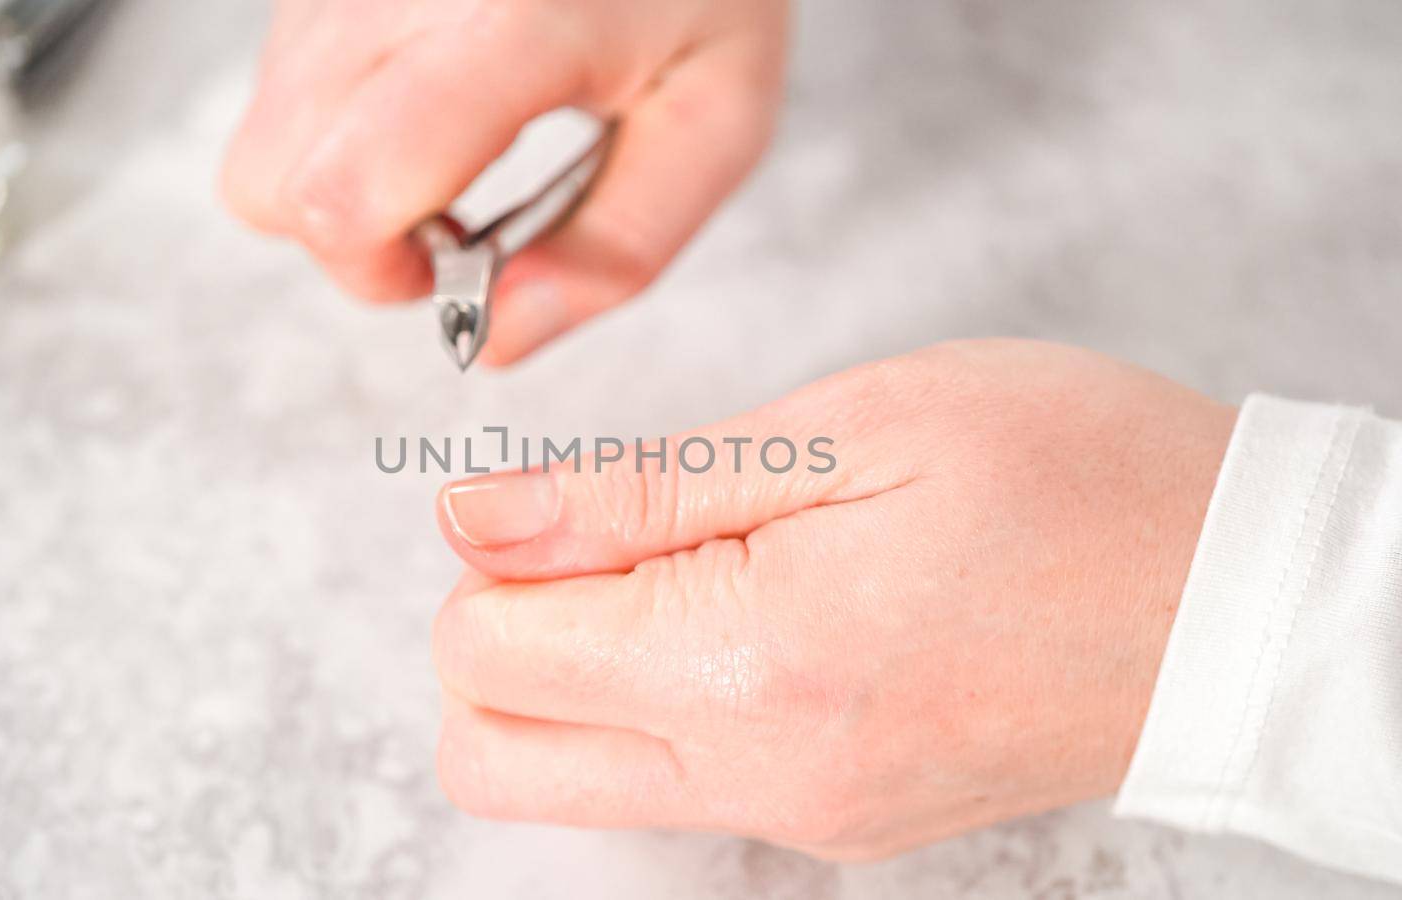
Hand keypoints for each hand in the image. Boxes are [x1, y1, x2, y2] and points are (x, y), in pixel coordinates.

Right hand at [219, 0, 787, 364]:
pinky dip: (340, 120)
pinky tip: (430, 89)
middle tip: (455, 218)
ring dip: (343, 177)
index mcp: (506, 25)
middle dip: (352, 242)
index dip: (384, 274)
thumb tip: (498, 341)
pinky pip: (279, 82)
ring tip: (454, 140)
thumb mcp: (715, 120)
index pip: (347, 192)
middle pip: (268, 183)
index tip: (455, 269)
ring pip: (262, 136)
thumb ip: (618, 249)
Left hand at [428, 339, 1236, 857]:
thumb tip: (473, 522)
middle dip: (500, 638)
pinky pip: (679, 781)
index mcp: (745, 667)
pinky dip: (664, 699)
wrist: (1242, 602)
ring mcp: (800, 817)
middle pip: (494, 754)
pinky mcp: (838, 821)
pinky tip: (765, 609)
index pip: (485, 654)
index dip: (498, 556)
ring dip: (580, 671)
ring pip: (578, 780)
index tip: (584, 498)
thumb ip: (633, 490)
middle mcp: (758, 777)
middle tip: (612, 539)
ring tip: (705, 562)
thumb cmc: (1072, 482)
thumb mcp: (846, 428)